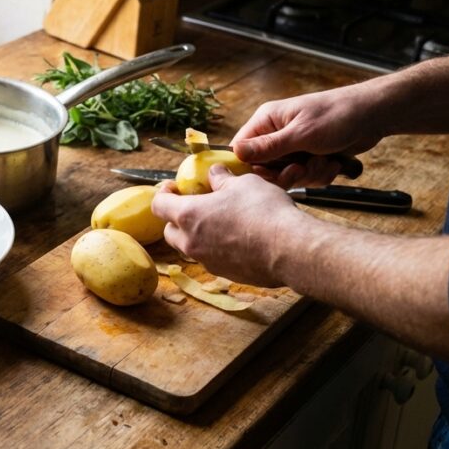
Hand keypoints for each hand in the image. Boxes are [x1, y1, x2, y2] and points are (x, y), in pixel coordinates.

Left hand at [151, 165, 299, 286]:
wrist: (289, 249)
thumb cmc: (263, 210)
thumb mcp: (243, 183)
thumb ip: (222, 179)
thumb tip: (214, 173)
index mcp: (188, 216)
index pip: (159, 205)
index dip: (163, 193)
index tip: (173, 187)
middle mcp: (192, 242)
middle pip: (171, 232)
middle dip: (177, 219)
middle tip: (194, 206)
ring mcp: (208, 262)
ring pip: (192, 248)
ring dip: (198, 235)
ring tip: (218, 222)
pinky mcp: (226, 274)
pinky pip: (214, 259)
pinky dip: (218, 249)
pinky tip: (238, 239)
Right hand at [231, 84, 385, 187]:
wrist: (374, 115)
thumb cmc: (337, 115)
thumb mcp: (301, 134)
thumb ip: (268, 147)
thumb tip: (235, 153)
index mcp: (267, 121)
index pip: (241, 149)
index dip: (250, 167)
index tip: (268, 175)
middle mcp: (276, 134)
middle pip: (264, 168)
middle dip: (287, 174)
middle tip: (302, 168)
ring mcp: (293, 147)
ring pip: (287, 176)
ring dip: (308, 175)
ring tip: (325, 161)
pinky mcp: (309, 157)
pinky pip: (305, 177)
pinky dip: (320, 175)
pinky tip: (333, 163)